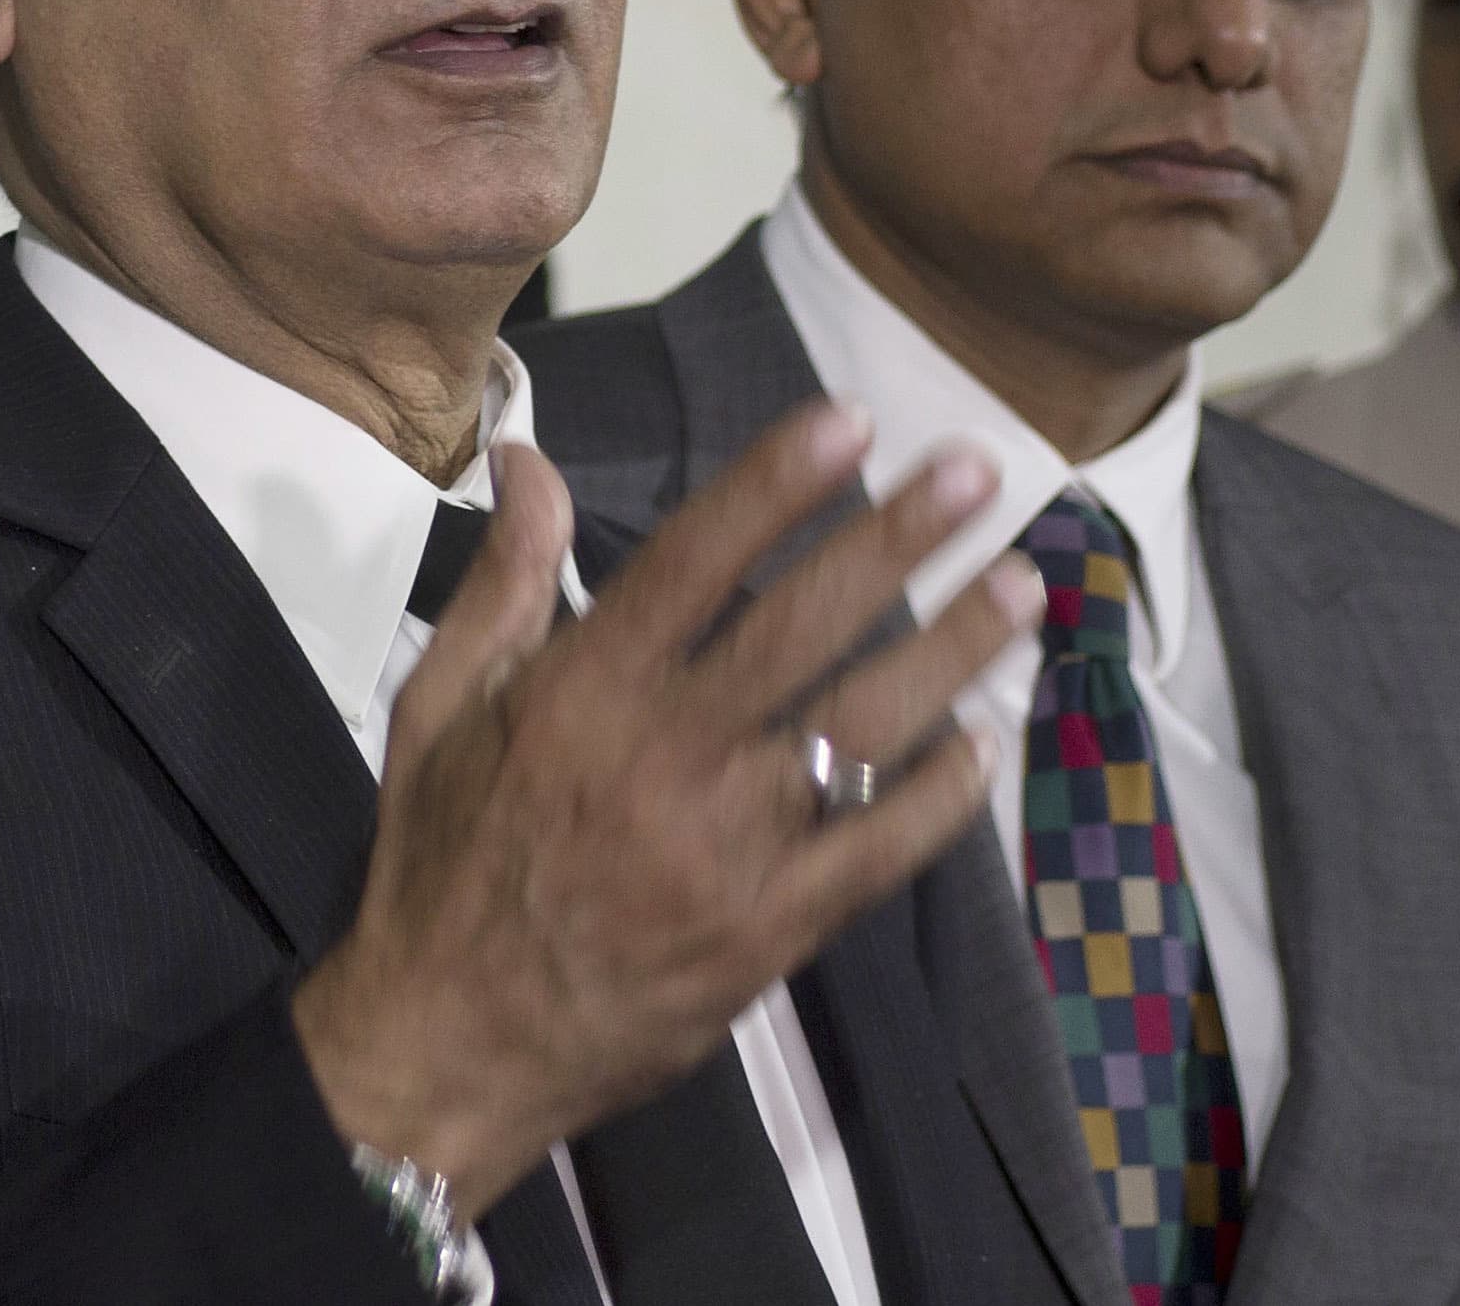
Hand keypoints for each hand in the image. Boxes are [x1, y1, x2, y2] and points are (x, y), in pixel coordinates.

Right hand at [288, 399, 1043, 1215]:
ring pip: (863, 725)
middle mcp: (667, 754)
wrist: (451, 1038)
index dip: (777, 484)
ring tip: (1023, 585)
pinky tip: (986, 737)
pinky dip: (941, 792)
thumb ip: (501, 583)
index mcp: (580, 693)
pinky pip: (881, 847)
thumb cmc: (440, 861)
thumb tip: (529, 461)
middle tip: (979, 470)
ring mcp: (731, 846)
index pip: (696, 560)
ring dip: (952, 650)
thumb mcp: (437, 708)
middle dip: (897, 538)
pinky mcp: (774, 928)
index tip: (852, 422)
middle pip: (802, 624)